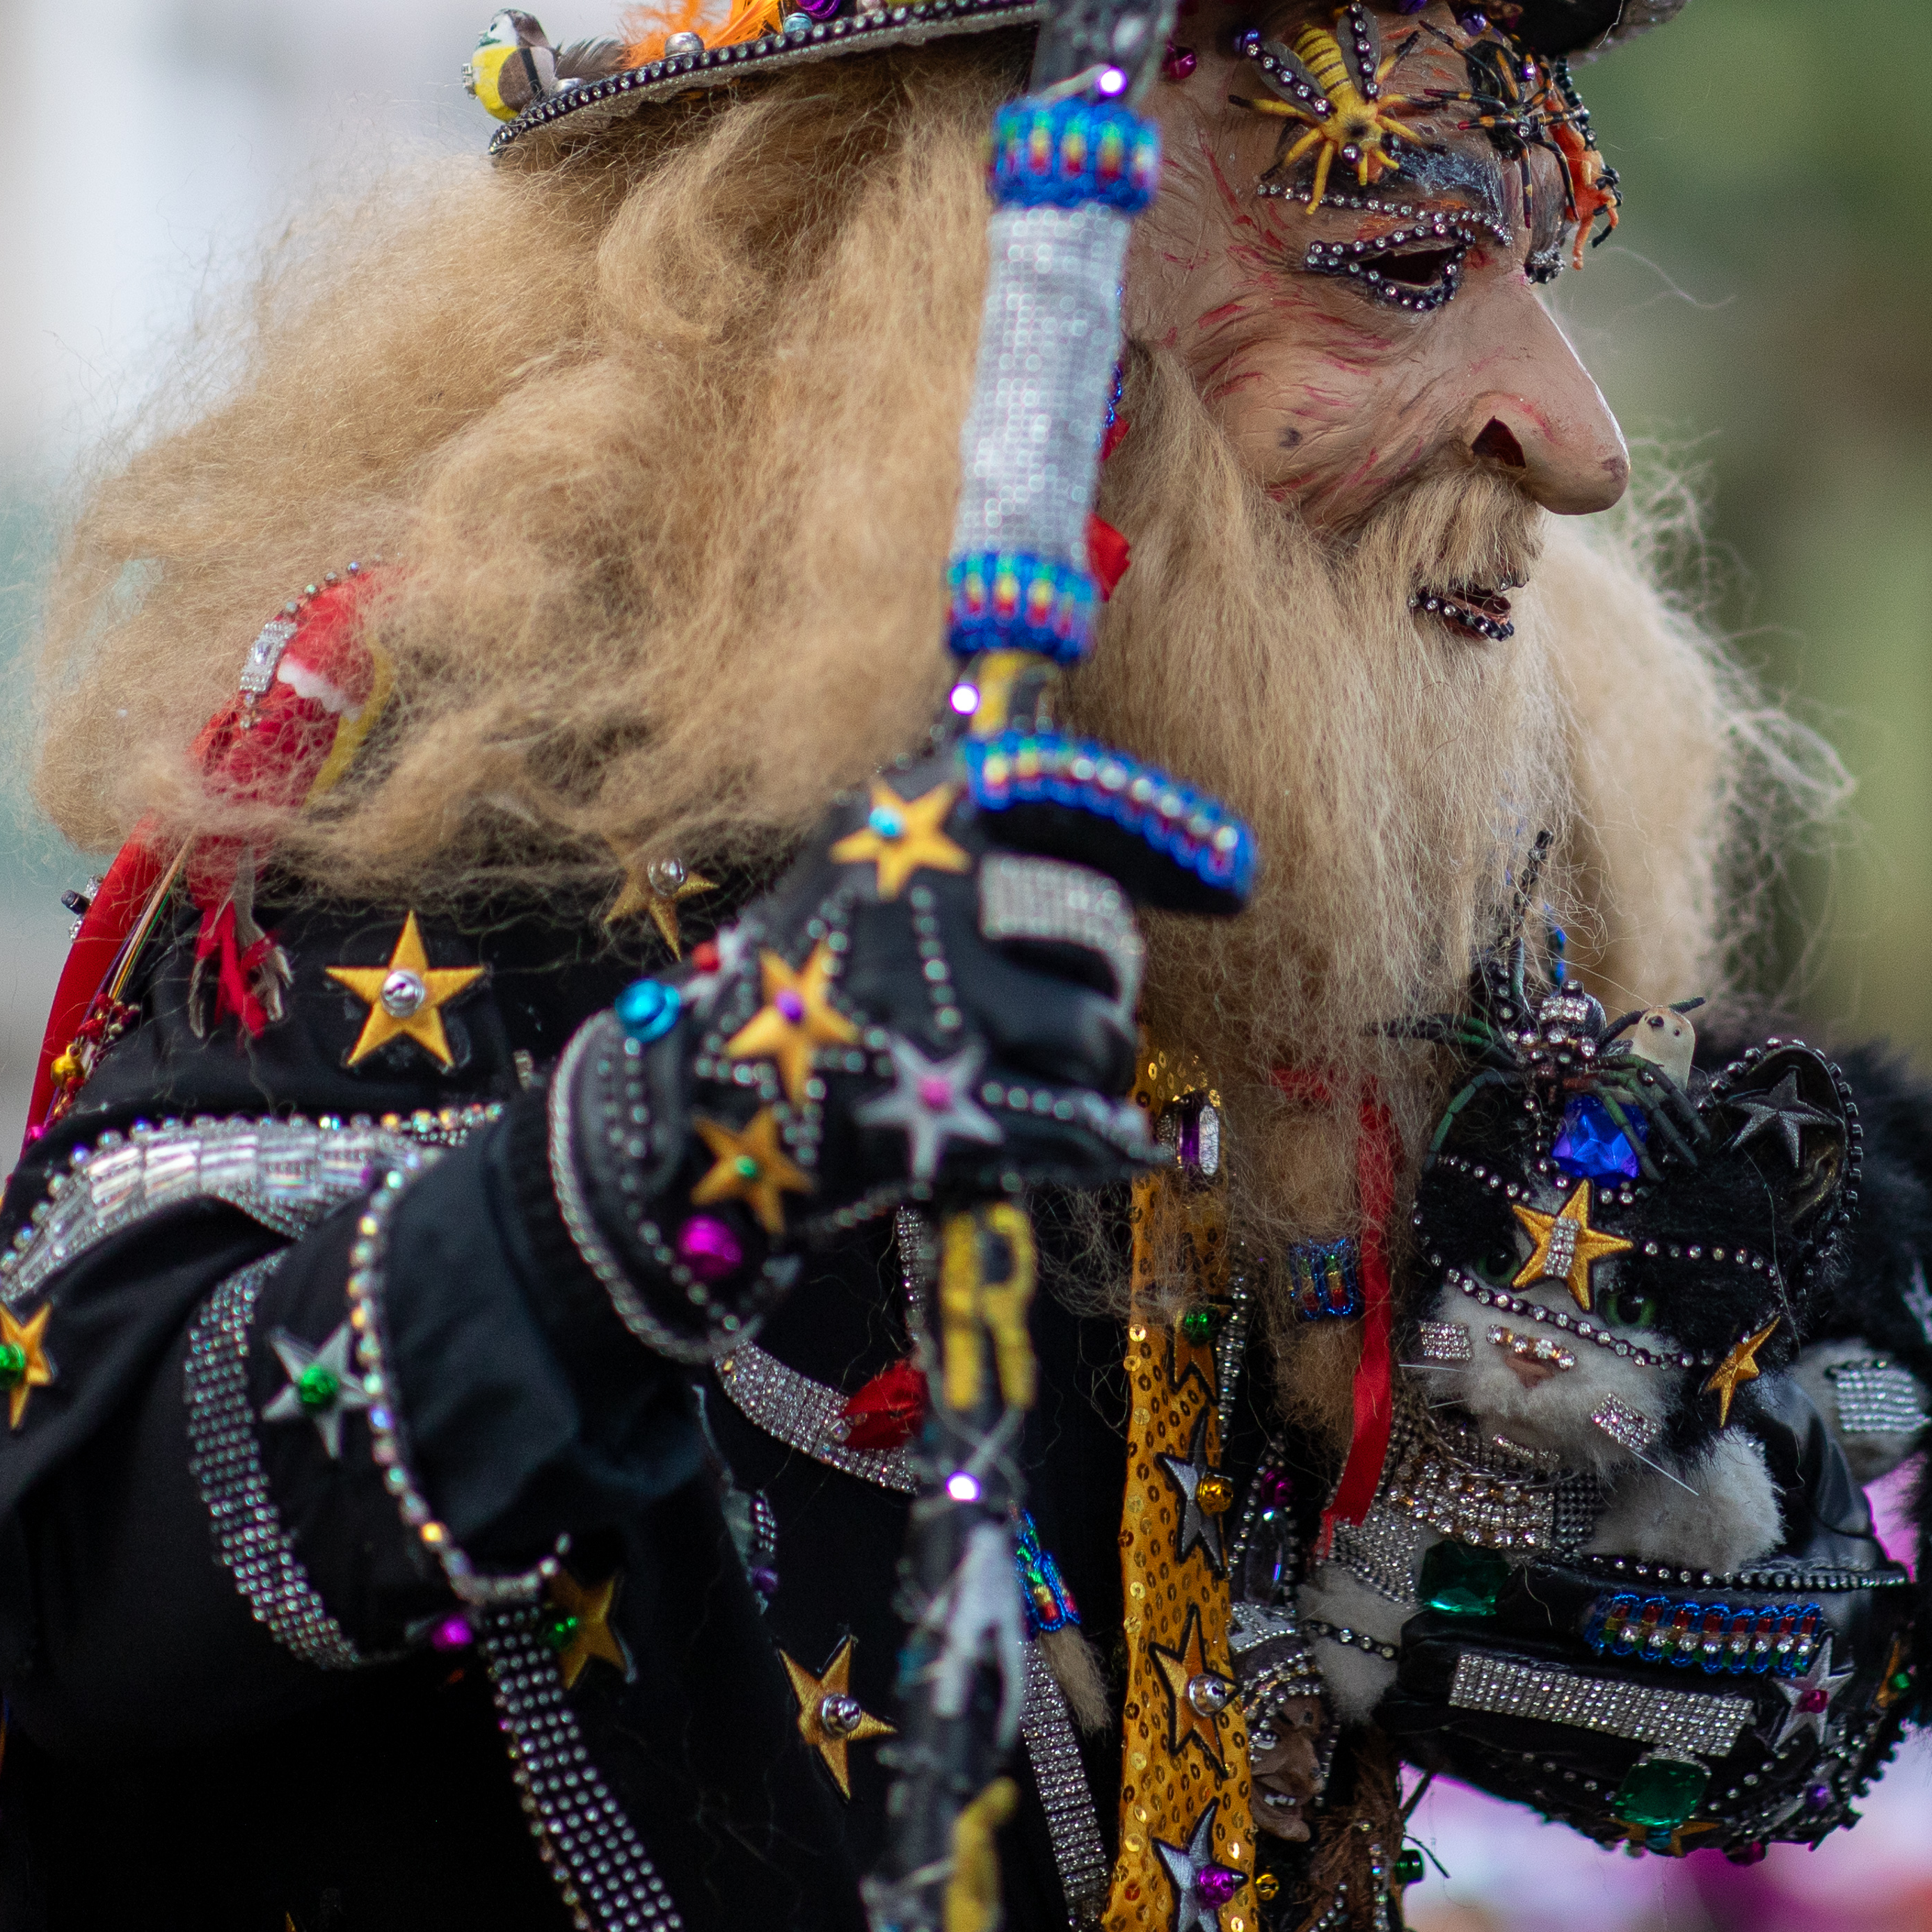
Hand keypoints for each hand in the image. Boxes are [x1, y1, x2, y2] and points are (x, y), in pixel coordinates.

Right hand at [548, 765, 1152, 1360]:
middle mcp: (929, 888)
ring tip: (1019, 1067)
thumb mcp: (870, 856)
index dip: (1165, 828)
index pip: (1069, 785)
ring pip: (1101, 1033)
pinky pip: (1084, 1125)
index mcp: (911, 811)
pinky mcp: (942, 1101)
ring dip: (1086, 1061)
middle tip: (1057, 1001)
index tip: (1239, 877)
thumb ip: (978, 823)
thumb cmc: (811, 977)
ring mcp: (937, 1000)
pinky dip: (1107, 1142)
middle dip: (1102, 977)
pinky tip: (1117, 1146)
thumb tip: (1132, 813)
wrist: (692, 1108)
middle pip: (1102, 928)